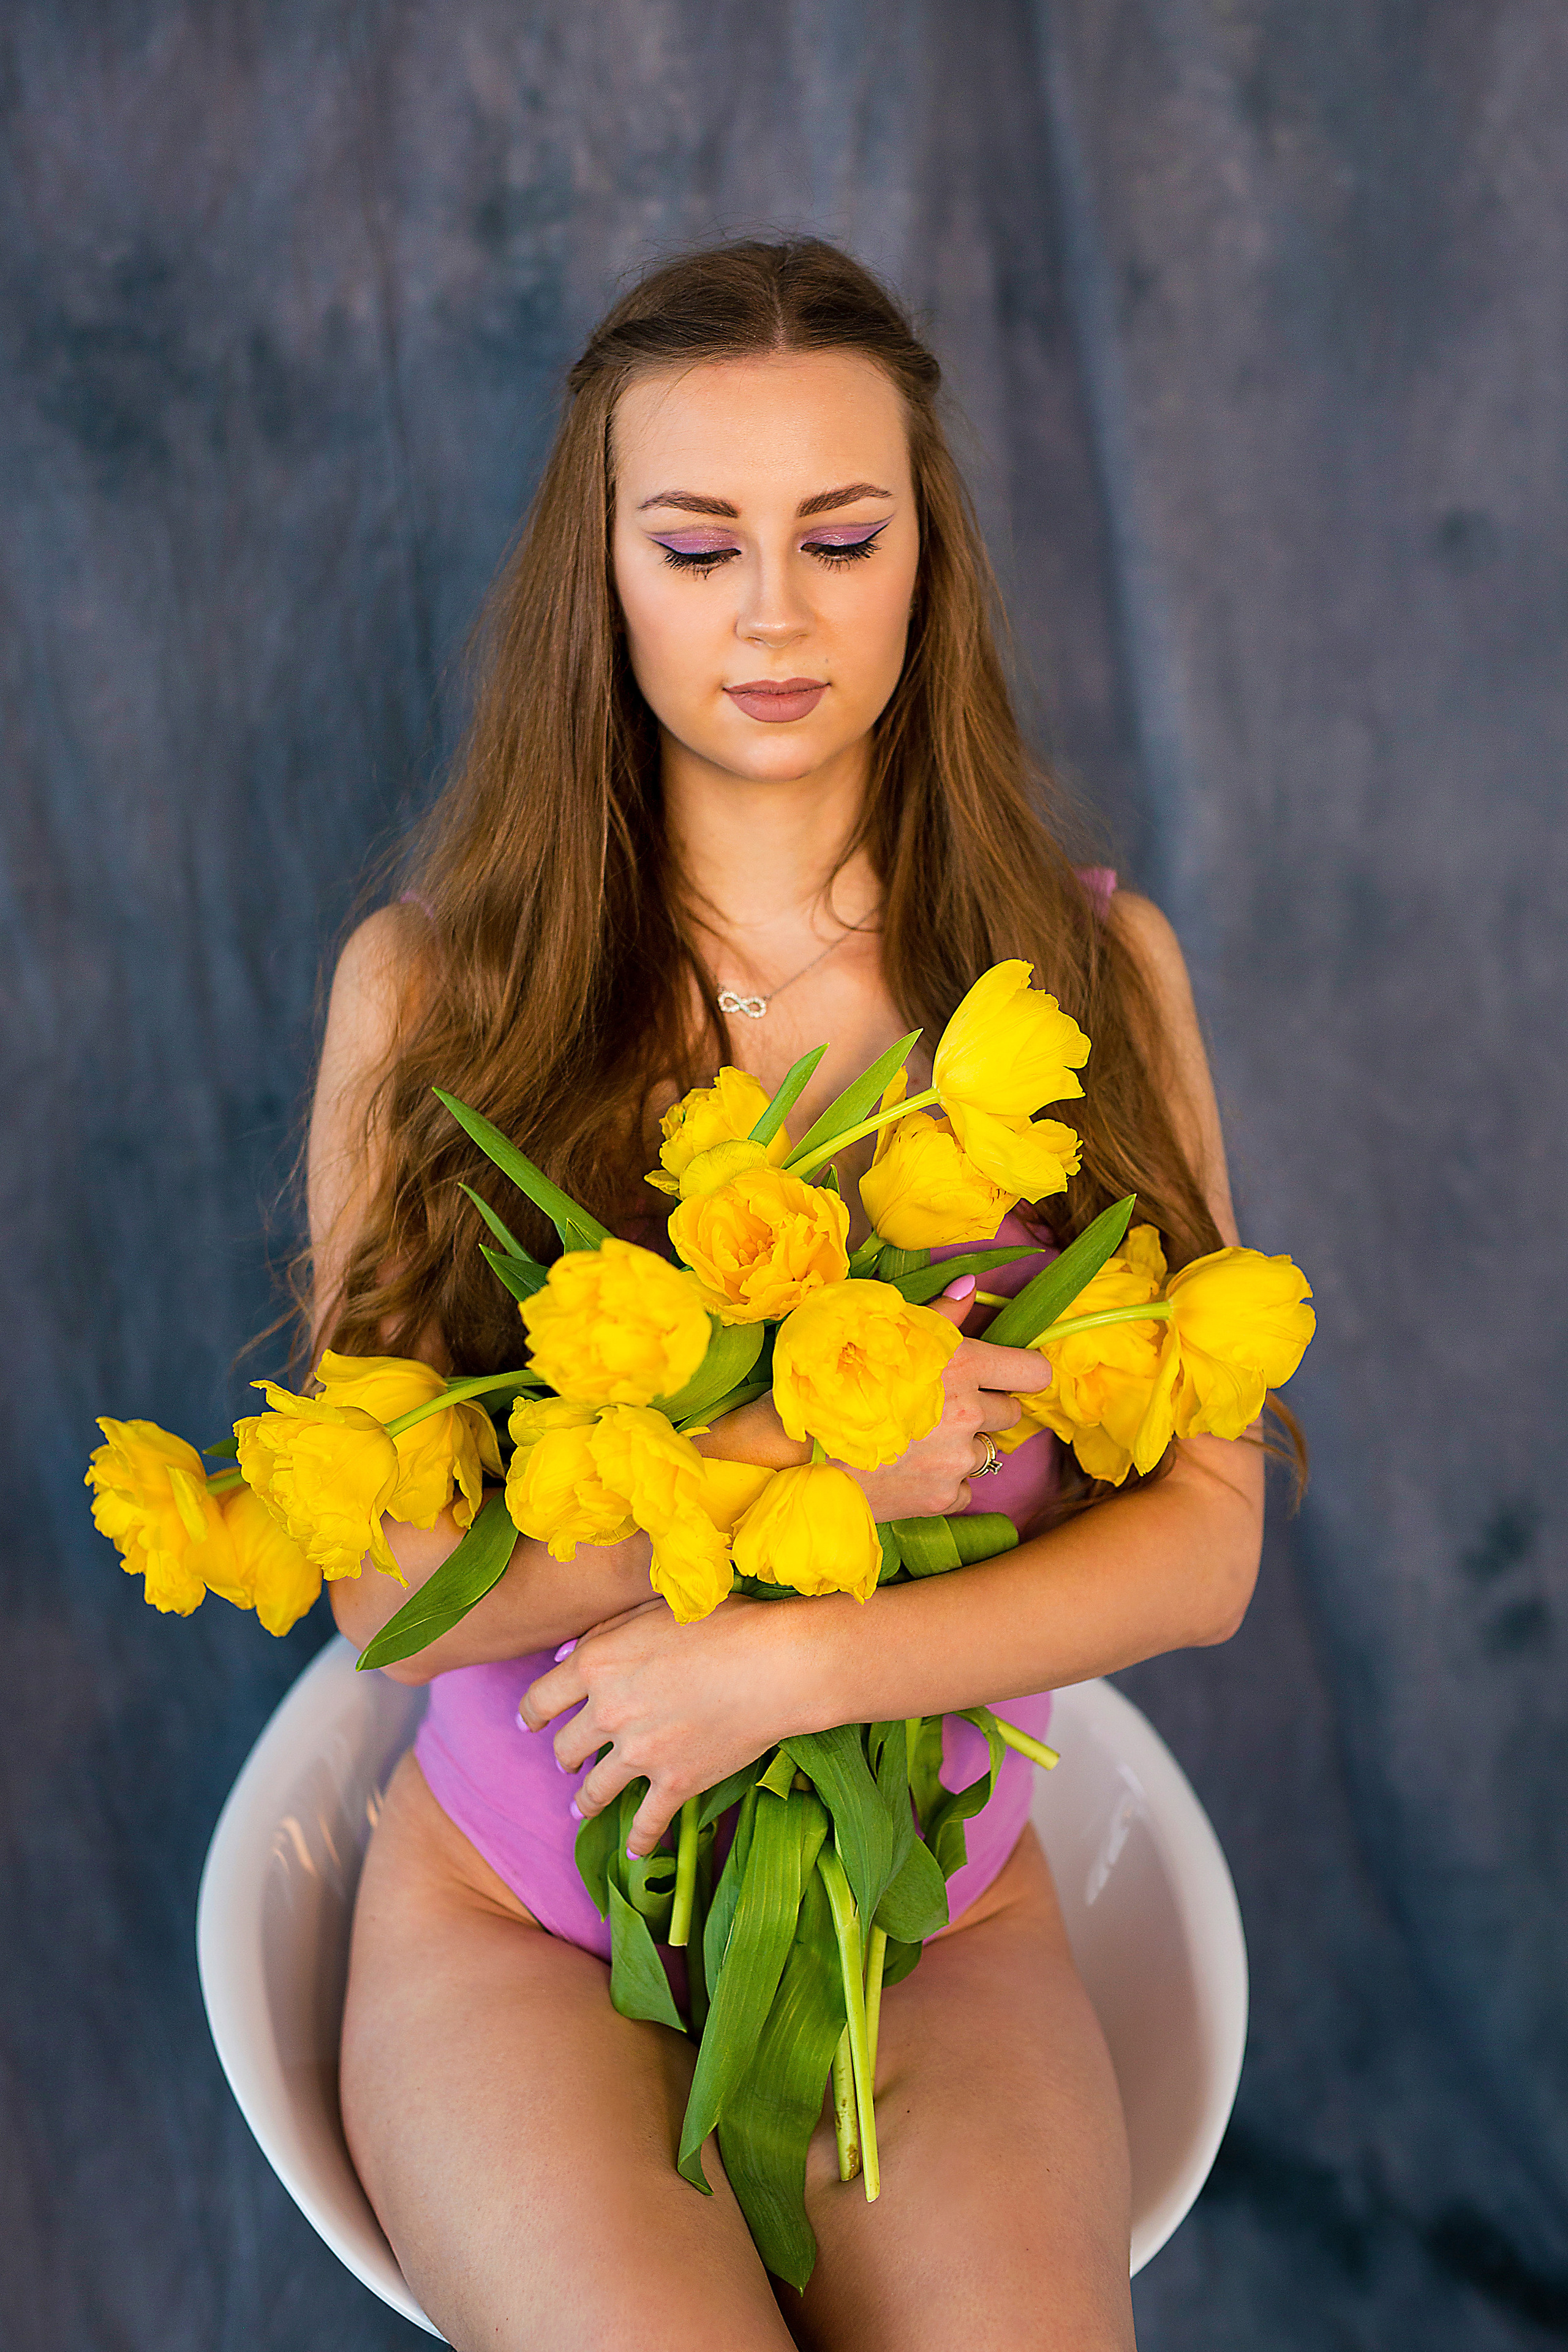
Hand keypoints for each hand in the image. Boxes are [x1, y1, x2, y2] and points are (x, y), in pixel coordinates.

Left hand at [517, 1591, 808, 1856]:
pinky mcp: (676, 1784)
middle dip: (563, 1755)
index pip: (541, 1698)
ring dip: (584, 1800)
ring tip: (582, 1806)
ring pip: (594, 1791)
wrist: (776, 1664)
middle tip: (567, 1760)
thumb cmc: (722, 1622)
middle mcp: (608, 1713)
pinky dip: (639, 1840)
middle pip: (565, 1747)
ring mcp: (640, 1754)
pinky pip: (647, 1823)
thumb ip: (605, 1633)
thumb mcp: (653, 1609)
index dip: (531, 1713)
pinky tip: (635, 1850)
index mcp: (597, 1665)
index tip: (529, 1724)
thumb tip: (565, 1659)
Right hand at [845, 1276, 1051, 1519]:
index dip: (1022, 1372)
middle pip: (1010, 1412)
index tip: (1004, 1377)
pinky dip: (943, 1482)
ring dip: (960, 1447)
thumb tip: (971, 1286)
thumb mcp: (883, 1333)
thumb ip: (940, 1314)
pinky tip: (907, 1470)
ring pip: (984, 1451)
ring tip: (914, 1440)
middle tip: (940, 1408)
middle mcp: (969, 1414)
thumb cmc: (835, 1381)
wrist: (797, 1452)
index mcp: (961, 1365)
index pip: (1034, 1371)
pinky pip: (963, 1489)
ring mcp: (957, 1461)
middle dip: (984, 1408)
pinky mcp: (943, 1498)